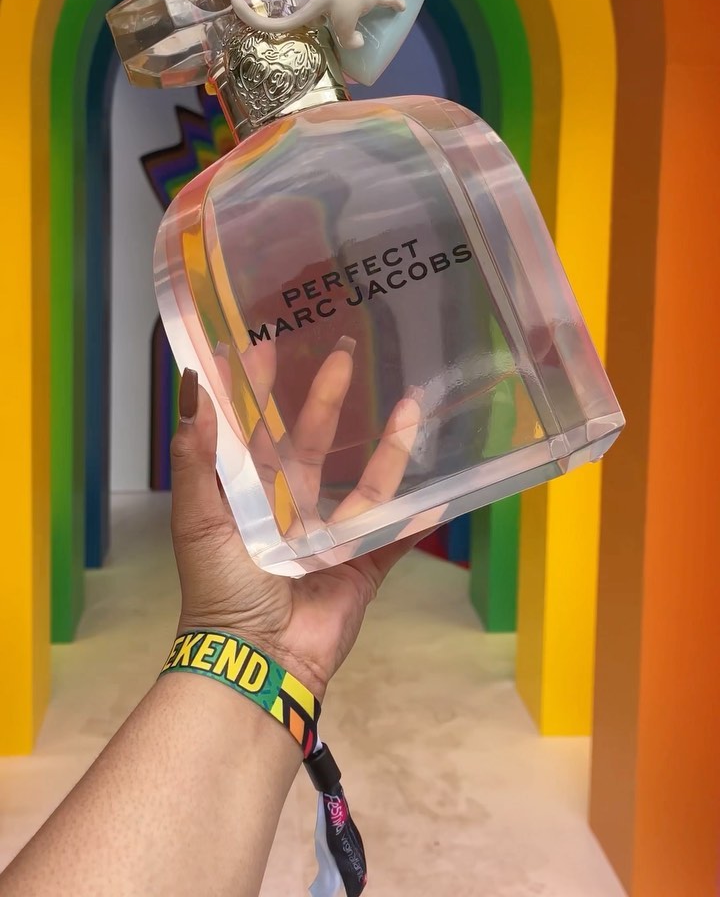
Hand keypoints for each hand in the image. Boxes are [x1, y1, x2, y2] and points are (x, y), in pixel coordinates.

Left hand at [170, 350, 426, 700]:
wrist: (256, 660)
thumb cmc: (220, 586)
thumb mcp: (197, 515)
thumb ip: (196, 453)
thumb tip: (192, 385)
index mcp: (248, 497)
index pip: (255, 430)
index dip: (260, 390)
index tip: (268, 344)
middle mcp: (289, 511)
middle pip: (312, 444)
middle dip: (327, 399)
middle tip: (343, 352)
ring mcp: (330, 538)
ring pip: (365, 483)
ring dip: (389, 446)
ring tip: (411, 402)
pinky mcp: (363, 567)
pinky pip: (397, 536)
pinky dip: (420, 517)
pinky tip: (445, 486)